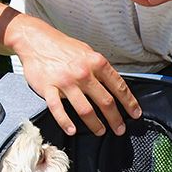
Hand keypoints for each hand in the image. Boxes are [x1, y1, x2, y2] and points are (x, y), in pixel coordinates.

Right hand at [9, 15, 141, 136]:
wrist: (36, 39)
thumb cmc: (62, 46)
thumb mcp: (88, 52)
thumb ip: (100, 69)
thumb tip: (114, 85)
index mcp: (96, 62)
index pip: (119, 86)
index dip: (129, 103)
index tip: (135, 114)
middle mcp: (83, 73)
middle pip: (105, 101)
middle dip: (115, 119)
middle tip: (120, 129)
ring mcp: (65, 81)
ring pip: (85, 109)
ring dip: (95, 124)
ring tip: (100, 132)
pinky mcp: (48, 88)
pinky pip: (57, 109)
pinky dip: (65, 122)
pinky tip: (72, 130)